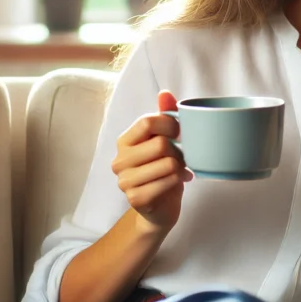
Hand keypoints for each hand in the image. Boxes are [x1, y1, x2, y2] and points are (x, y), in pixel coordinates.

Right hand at [111, 90, 192, 232]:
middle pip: (160, 144)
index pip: (148, 122)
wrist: (160, 208)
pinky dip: (178, 180)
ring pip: (167, 163)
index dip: (171, 126)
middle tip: (181, 156)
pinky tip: (179, 181)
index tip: (179, 133)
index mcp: (124, 141)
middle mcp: (119, 160)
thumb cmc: (163, 170)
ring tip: (180, 169)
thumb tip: (165, 93)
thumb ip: (164, 116)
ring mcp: (124, 181)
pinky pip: (167, 182)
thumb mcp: (164, 140)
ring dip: (180, 166)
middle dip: (178, 150)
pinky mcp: (135, 198)